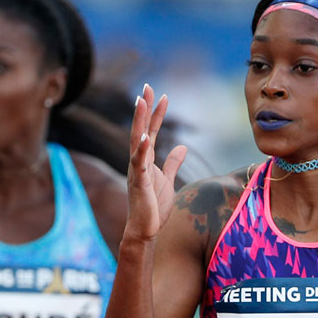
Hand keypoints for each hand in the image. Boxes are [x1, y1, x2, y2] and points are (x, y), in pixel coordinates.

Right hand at [125, 84, 186, 240]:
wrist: (144, 230)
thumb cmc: (153, 207)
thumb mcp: (167, 180)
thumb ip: (172, 163)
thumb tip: (181, 147)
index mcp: (145, 160)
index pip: (150, 131)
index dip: (156, 114)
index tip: (161, 95)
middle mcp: (137, 162)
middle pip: (140, 130)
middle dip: (143, 109)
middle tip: (146, 87)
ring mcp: (136, 172)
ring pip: (136, 141)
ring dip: (139, 122)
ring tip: (140, 103)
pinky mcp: (138, 184)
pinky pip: (138, 164)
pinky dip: (141, 151)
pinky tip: (144, 138)